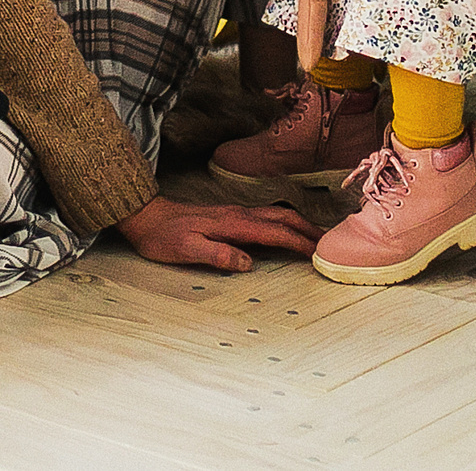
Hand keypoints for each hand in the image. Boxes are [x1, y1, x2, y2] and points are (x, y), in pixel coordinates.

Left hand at [116, 194, 318, 272]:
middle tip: (331, 243)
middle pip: (282, 216)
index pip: (275, 231)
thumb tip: (247, 263)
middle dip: (308, 228)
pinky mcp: (229, 216)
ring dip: (298, 223)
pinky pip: (265, 217)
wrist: (145, 216)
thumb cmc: (163, 236)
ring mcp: (234, 213)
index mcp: (233, 223)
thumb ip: (216, 255)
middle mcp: (238, 214)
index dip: (299, 242)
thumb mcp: (185, 250)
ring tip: (316, 237)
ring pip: (275, 214)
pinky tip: (284, 231)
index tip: (320, 254)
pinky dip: (283, 223)